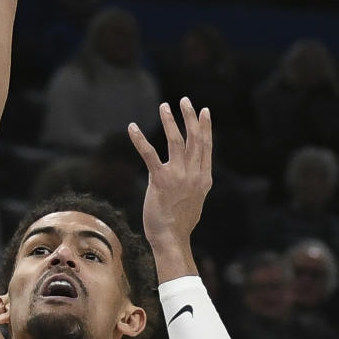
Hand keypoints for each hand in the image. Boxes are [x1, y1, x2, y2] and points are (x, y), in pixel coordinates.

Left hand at [128, 99, 212, 267]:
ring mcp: (179, 176)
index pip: (206, 146)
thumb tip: (191, 176)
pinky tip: (132, 127)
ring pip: (177, 141)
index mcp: (204, 178)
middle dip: (190, 117)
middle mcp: (194, 174)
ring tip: (164, 106)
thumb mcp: (195, 200)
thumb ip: (194, 184)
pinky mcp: (161, 180)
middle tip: (185, 100)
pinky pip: (149, 154)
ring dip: (170, 121)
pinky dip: (140, 139)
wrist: (172, 238)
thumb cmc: (181, 223)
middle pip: (194, 139)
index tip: (204, 111)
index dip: (205, 127)